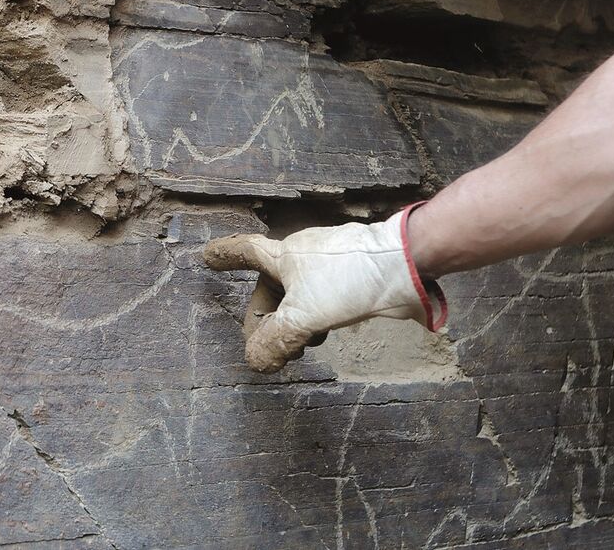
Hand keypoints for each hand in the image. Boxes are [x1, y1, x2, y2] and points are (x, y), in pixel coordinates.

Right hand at [204, 204, 446, 372]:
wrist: (407, 265)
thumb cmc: (351, 280)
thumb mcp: (304, 316)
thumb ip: (275, 341)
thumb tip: (256, 361)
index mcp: (285, 257)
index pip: (245, 252)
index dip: (224, 256)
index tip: (207, 258)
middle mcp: (304, 257)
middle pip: (272, 288)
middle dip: (267, 318)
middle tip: (269, 347)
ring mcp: (330, 264)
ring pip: (299, 296)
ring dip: (294, 323)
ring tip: (303, 345)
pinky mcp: (352, 275)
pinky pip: (323, 297)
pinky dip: (317, 318)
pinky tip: (327, 333)